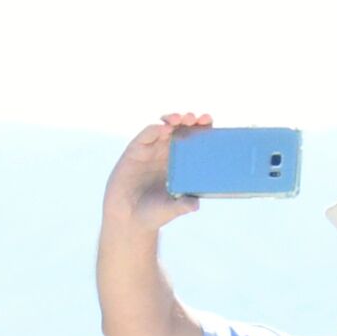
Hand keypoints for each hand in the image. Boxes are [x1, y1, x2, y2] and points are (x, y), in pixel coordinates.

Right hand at [103, 110, 211, 233]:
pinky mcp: (135, 150)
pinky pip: (146, 135)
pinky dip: (155, 129)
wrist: (127, 217)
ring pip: (164, 127)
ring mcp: (151, 150)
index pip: (194, 140)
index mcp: (181, 163)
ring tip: (180, 119)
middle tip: (196, 118)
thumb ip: (182, 205)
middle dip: (189, 120)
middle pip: (181, 129)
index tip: (208, 121)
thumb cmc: (153, 213)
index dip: (202, 129)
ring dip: (173, 119)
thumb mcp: (170, 210)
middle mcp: (167, 153)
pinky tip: (163, 128)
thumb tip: (196, 205)